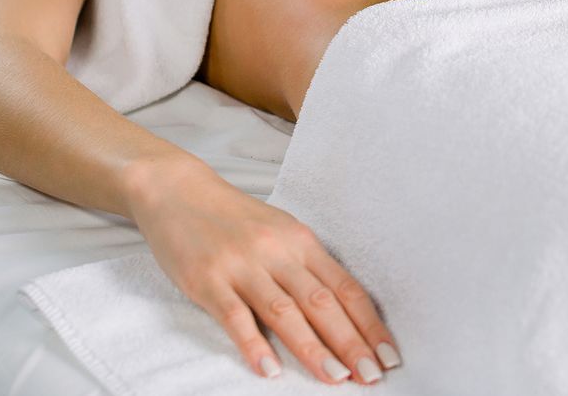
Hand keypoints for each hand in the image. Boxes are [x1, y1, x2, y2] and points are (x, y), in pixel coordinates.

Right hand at [127, 163, 399, 383]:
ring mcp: (242, 265)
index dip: (370, 324)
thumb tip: (344, 314)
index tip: (389, 355)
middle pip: (322, 302)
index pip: (346, 288)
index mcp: (301, 242)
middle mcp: (277, 252)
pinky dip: (254, 344)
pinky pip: (235, 316)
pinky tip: (269, 370)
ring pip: (285, 312)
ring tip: (336, 377)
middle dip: (351, 342)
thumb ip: (307, 269)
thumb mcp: (280, 234)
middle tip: (372, 375)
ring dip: (313, 348)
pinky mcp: (208, 279)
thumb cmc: (234, 219)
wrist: (178, 191)